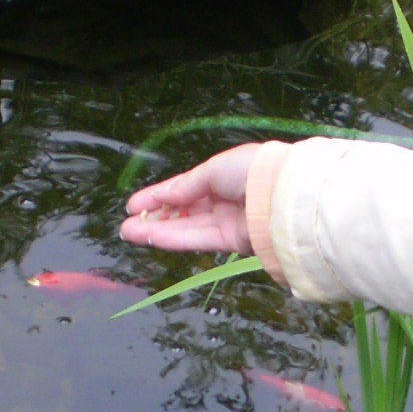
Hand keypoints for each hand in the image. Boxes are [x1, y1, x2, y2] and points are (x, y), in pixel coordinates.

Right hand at [119, 144, 261, 253]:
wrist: (285, 194)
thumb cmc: (250, 171)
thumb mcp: (213, 169)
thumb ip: (185, 186)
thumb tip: (161, 196)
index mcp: (222, 174)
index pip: (184, 186)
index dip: (158, 195)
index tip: (133, 203)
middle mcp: (224, 198)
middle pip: (183, 209)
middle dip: (154, 215)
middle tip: (127, 221)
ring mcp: (228, 221)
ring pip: (186, 226)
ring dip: (157, 230)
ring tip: (128, 232)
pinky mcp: (233, 241)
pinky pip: (198, 239)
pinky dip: (174, 238)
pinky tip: (151, 238)